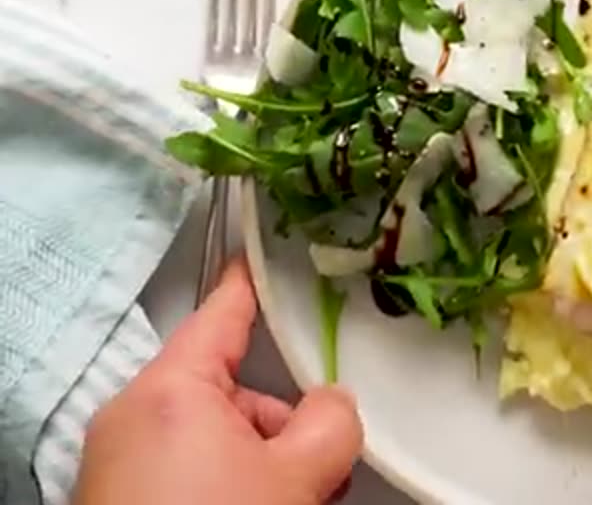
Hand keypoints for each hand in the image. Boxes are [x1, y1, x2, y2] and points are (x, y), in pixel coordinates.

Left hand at [73, 255, 363, 504]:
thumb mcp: (296, 477)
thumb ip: (332, 422)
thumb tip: (333, 406)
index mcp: (172, 390)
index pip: (222, 313)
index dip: (252, 280)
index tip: (264, 249)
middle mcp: (135, 416)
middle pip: (232, 391)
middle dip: (284, 425)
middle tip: (320, 471)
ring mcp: (122, 462)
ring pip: (216, 438)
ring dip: (263, 464)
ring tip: (294, 504)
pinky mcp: (121, 499)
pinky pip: (188, 470)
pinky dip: (228, 484)